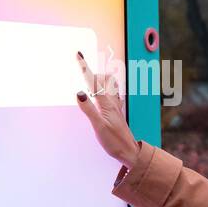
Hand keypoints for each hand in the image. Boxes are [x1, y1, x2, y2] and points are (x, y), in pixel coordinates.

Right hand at [74, 50, 137, 166]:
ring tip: (90, 81)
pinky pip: (113, 94)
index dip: (84, 67)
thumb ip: (88, 109)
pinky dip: (106, 88)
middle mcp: (112, 101)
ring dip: (100, 79)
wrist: (129, 152)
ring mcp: (116, 106)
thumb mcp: (98, 127)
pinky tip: (103, 93)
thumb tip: (79, 92)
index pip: (93, 81)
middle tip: (81, 67)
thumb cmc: (113, 142)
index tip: (78, 55)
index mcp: (106, 103)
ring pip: (110, 84)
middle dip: (92, 71)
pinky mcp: (117, 112)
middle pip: (102, 78)